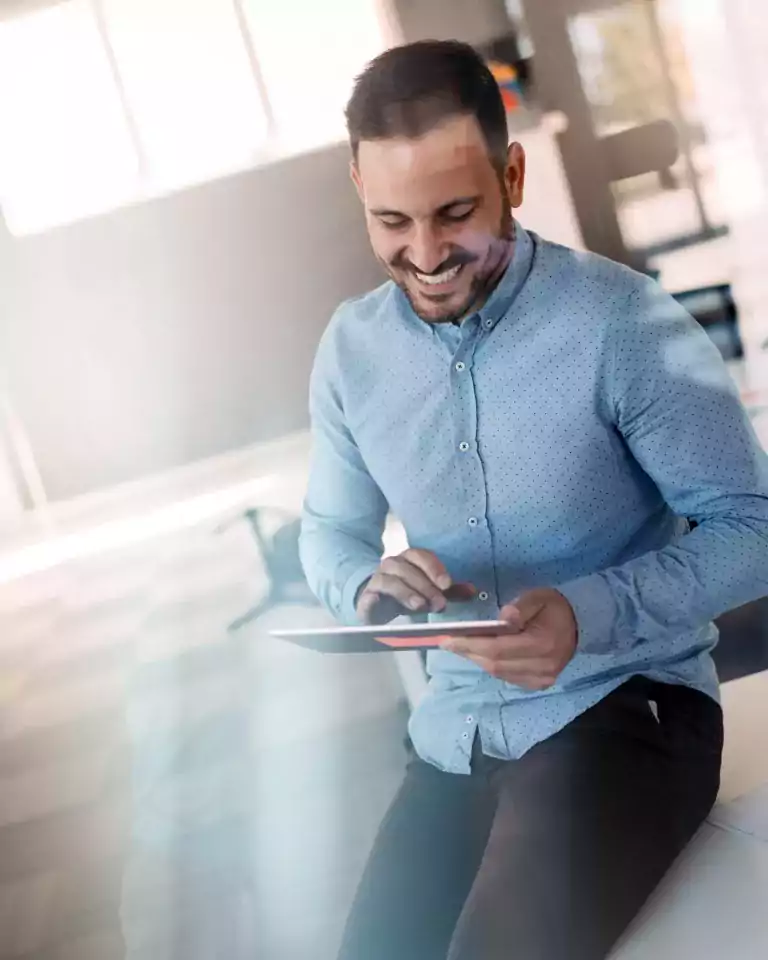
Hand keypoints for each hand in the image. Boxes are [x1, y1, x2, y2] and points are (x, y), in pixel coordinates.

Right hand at [356, 548, 476, 624]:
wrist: (374, 602)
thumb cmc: (405, 593)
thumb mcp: (429, 592)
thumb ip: (449, 591)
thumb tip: (473, 591)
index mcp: (408, 559)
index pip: (421, 556)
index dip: (434, 569)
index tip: (447, 585)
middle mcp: (392, 564)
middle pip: (407, 568)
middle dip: (425, 586)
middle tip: (439, 603)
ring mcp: (377, 579)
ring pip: (390, 579)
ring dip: (407, 592)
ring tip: (420, 606)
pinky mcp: (366, 596)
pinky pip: (371, 594)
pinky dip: (377, 598)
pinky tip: (388, 606)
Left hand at [441, 588, 577, 689]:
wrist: (580, 625)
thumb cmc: (555, 608)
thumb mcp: (539, 597)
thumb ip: (520, 607)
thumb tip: (502, 620)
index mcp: (543, 644)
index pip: (498, 649)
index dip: (471, 645)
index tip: (448, 639)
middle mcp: (542, 668)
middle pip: (495, 664)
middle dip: (468, 653)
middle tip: (447, 643)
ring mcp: (541, 679)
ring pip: (499, 673)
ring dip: (477, 660)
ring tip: (459, 647)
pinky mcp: (538, 684)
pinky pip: (507, 677)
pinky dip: (490, 665)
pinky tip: (479, 654)